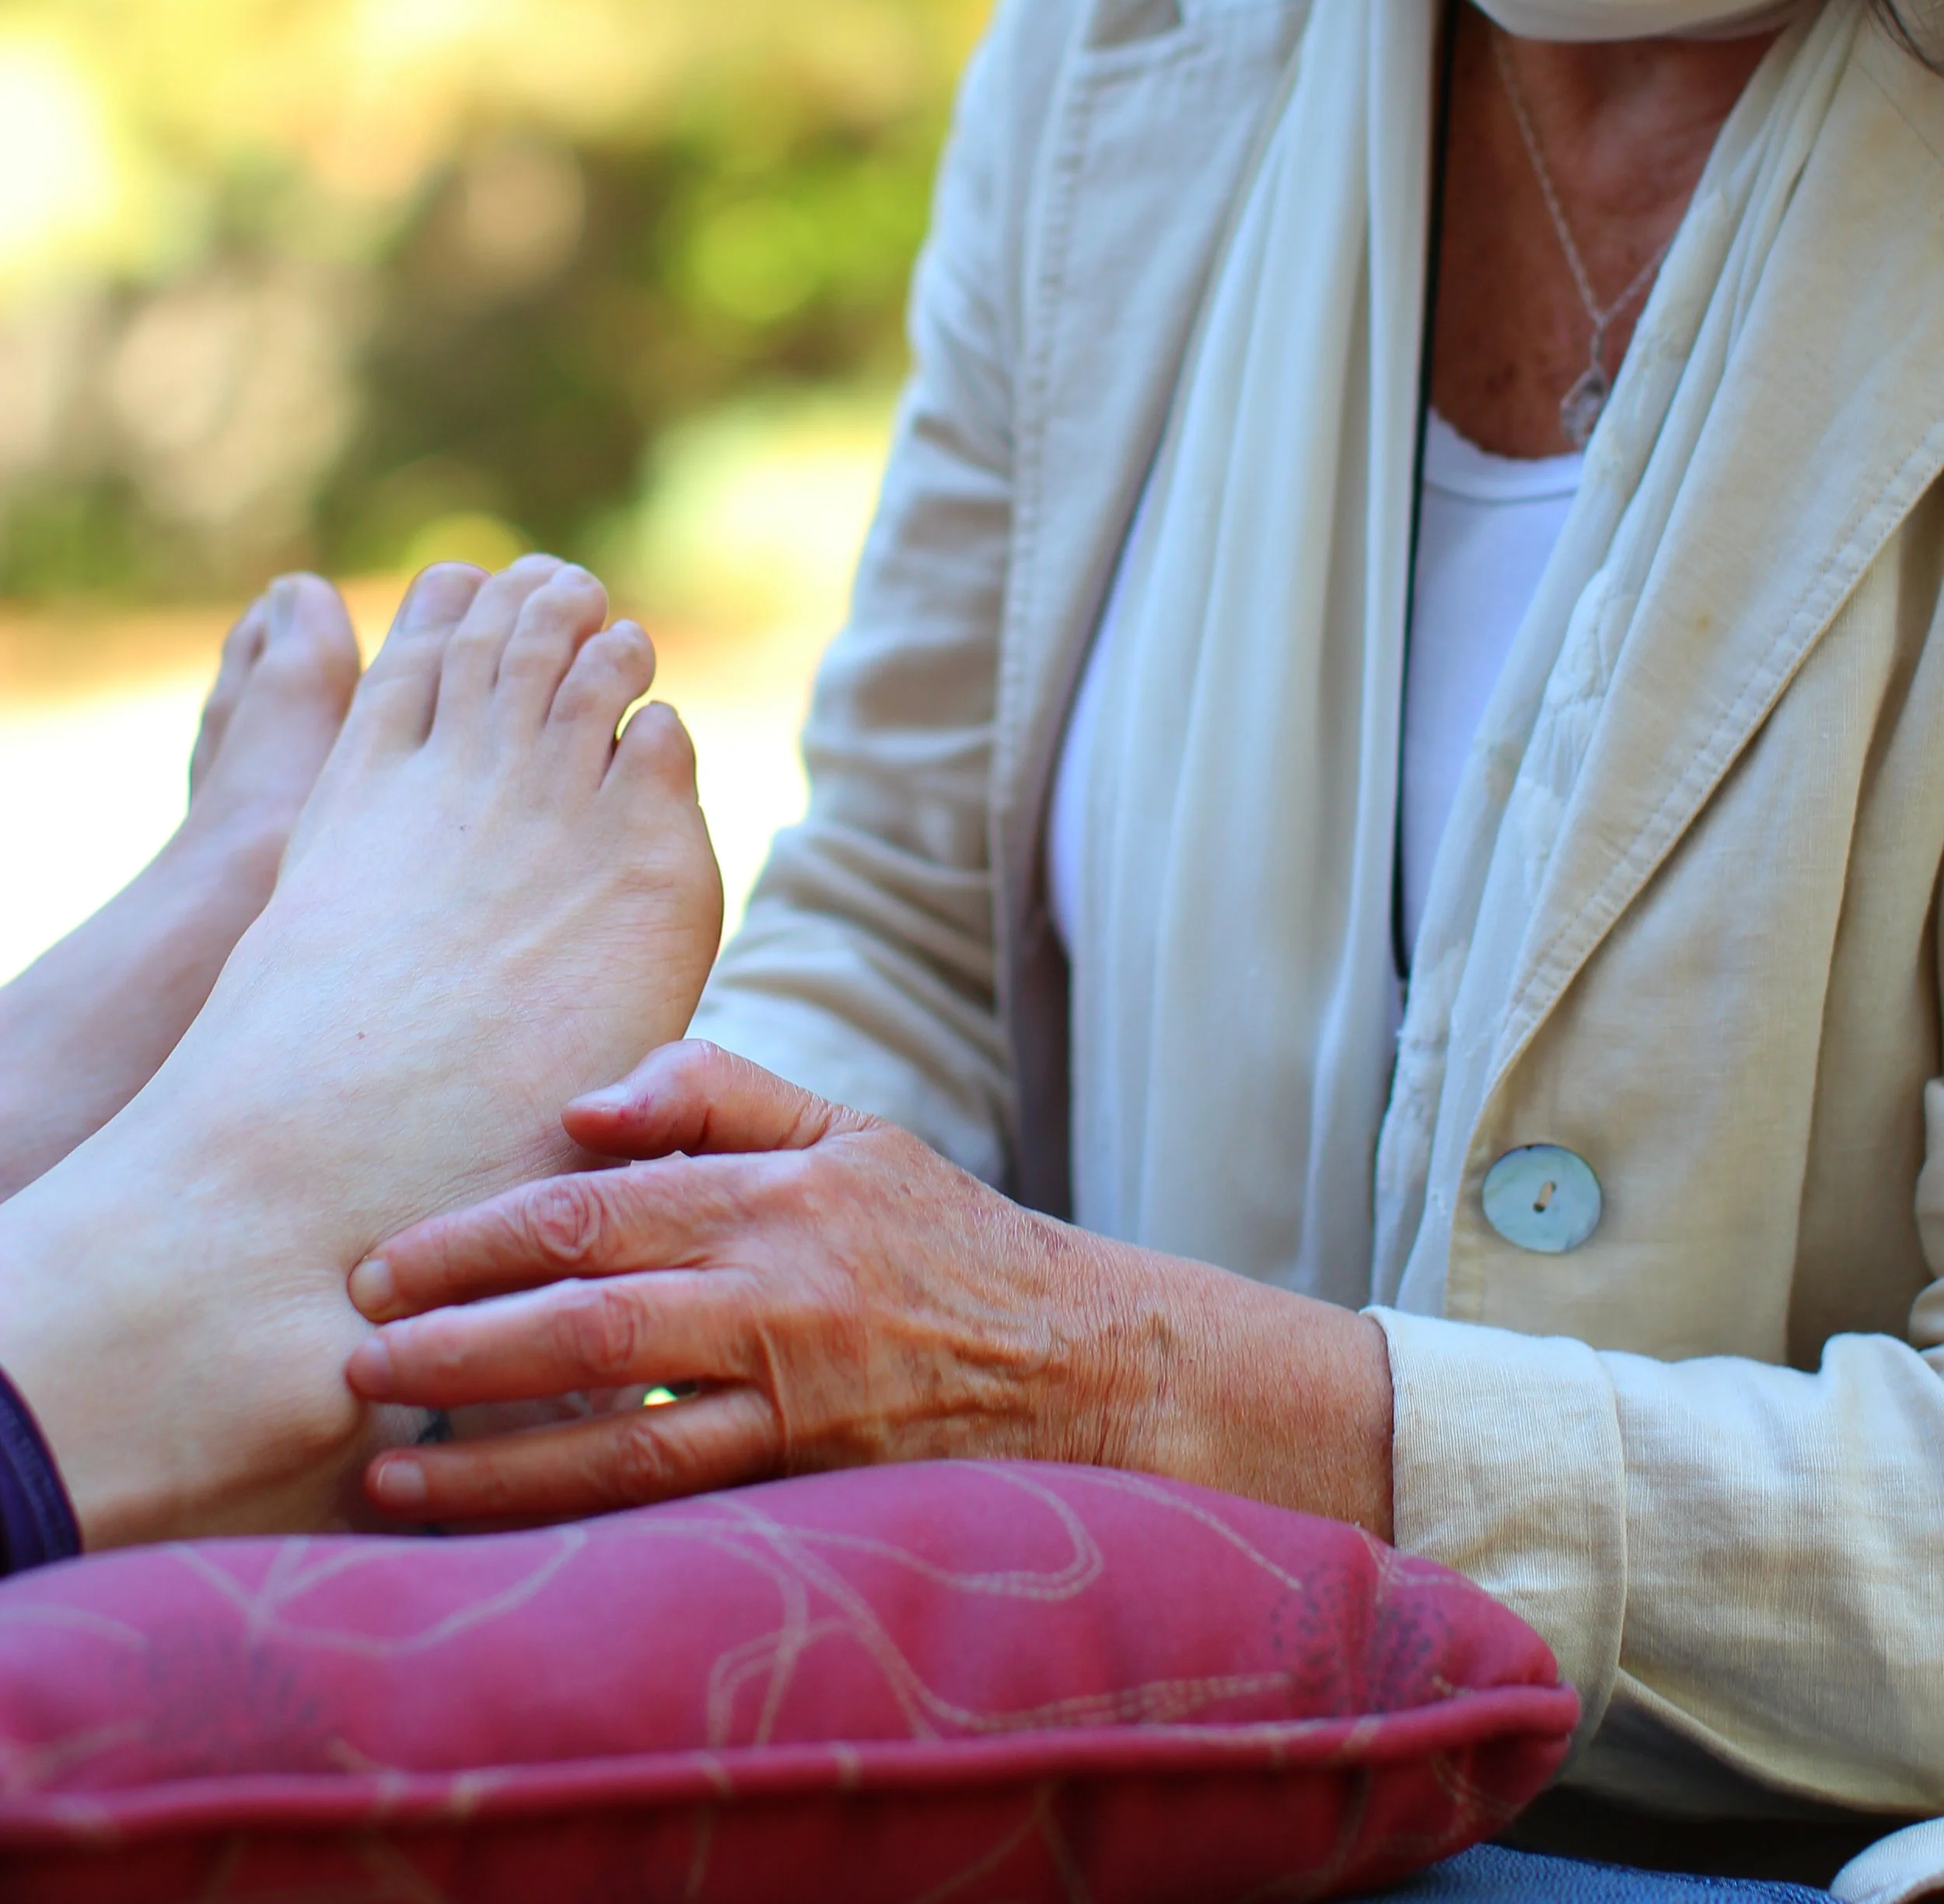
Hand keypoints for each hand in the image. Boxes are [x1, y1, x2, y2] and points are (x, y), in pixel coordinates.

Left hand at [345, 1041, 1393, 1535]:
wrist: (1082, 1360)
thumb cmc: (942, 1234)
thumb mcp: (848, 1126)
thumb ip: (717, 1090)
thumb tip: (586, 1103)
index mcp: (778, 1194)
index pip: (598, 1209)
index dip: (480, 1237)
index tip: (385, 1262)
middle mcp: (781, 1297)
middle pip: (588, 1323)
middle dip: (456, 1345)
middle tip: (354, 1360)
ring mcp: (797, 1402)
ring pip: (619, 1440)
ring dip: (489, 1463)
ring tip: (385, 1474)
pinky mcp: (809, 1485)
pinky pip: (673, 1507)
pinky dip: (574, 1517)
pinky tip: (495, 1526)